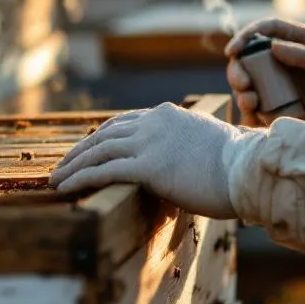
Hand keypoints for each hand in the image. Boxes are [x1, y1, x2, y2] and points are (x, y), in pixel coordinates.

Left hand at [49, 103, 261, 218]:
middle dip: (79, 151)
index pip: (124, 122)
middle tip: (61, 166)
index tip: (86, 148)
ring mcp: (149, 142)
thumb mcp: (210, 144)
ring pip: (98, 151)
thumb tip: (191, 159)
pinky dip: (79, 179)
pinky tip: (65, 189)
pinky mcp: (147, 166)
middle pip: (104, 134)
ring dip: (72, 166)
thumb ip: (191, 145)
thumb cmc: (239, 166)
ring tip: (55, 180)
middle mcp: (154, 121)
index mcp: (168, 114)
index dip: (101, 136)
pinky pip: (103, 171)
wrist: (248, 170)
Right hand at [225, 18, 304, 124]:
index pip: (262, 31)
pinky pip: (257, 110)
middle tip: (243, 84)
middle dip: (237, 72)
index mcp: (292, 39)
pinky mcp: (278, 105)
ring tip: (251, 102)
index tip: (232, 50)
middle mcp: (279, 60)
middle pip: (246, 60)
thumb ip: (302, 54)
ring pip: (247, 86)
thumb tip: (273, 47)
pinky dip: (250, 115)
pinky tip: (253, 120)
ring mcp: (277, 83)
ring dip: (242, 94)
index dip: (244, 37)